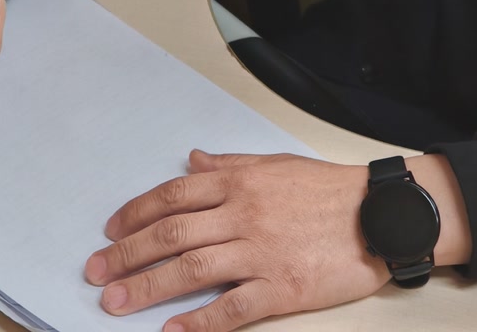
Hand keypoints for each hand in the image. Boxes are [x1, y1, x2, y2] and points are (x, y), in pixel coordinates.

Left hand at [83, 150, 468, 330]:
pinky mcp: (281, 288)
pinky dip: (198, 321)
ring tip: (115, 301)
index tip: (111, 231)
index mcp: (239, 181)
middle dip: (126, 254)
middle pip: (171, 234)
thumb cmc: (329, 189)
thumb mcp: (275, 163)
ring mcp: (260, 252)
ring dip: (147, 286)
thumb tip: (192, 161)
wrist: (381, 215)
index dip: (135, 214)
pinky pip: (231, 308)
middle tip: (95, 271)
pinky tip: (171, 330)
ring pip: (190, 269)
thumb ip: (229, 164)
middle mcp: (242, 214)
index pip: (172, 196)